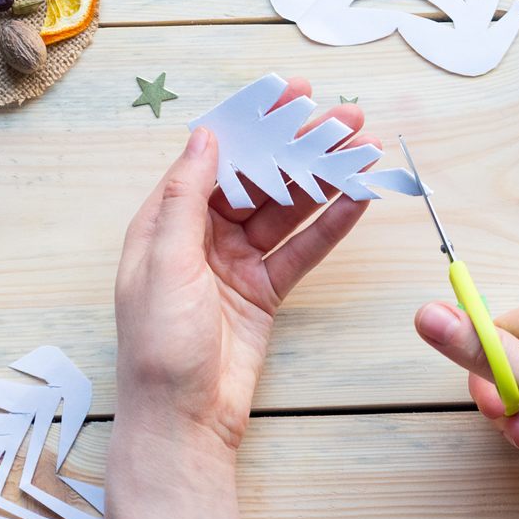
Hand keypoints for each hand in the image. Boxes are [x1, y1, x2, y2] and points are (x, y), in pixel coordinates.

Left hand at [107, 78, 378, 518]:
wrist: (184, 421)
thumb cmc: (158, 346)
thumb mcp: (164, 263)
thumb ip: (185, 198)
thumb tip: (205, 138)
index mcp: (165, 222)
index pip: (214, 158)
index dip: (252, 124)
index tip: (291, 96)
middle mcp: (201, 236)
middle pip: (258, 179)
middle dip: (299, 148)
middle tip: (344, 121)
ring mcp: (236, 263)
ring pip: (286, 211)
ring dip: (322, 181)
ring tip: (361, 152)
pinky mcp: (265, 290)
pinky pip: (302, 250)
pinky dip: (329, 227)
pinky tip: (356, 200)